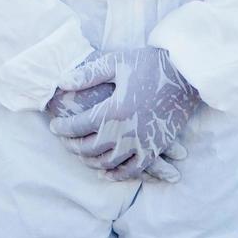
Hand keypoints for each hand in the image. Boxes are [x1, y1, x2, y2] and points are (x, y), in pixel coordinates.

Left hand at [47, 46, 200, 181]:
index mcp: (113, 109)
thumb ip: (88, 74)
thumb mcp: (116, 63)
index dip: (62, 128)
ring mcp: (141, 142)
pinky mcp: (154, 148)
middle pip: (89, 148)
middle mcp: (125, 131)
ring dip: (89, 160)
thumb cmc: (148, 64)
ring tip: (81, 152)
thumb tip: (62, 82)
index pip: (78, 126)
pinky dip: (116, 174)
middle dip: (72, 145)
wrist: (184, 74)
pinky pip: (132, 170)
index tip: (54, 126)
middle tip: (64, 139)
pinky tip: (105, 171)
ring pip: (107, 162)